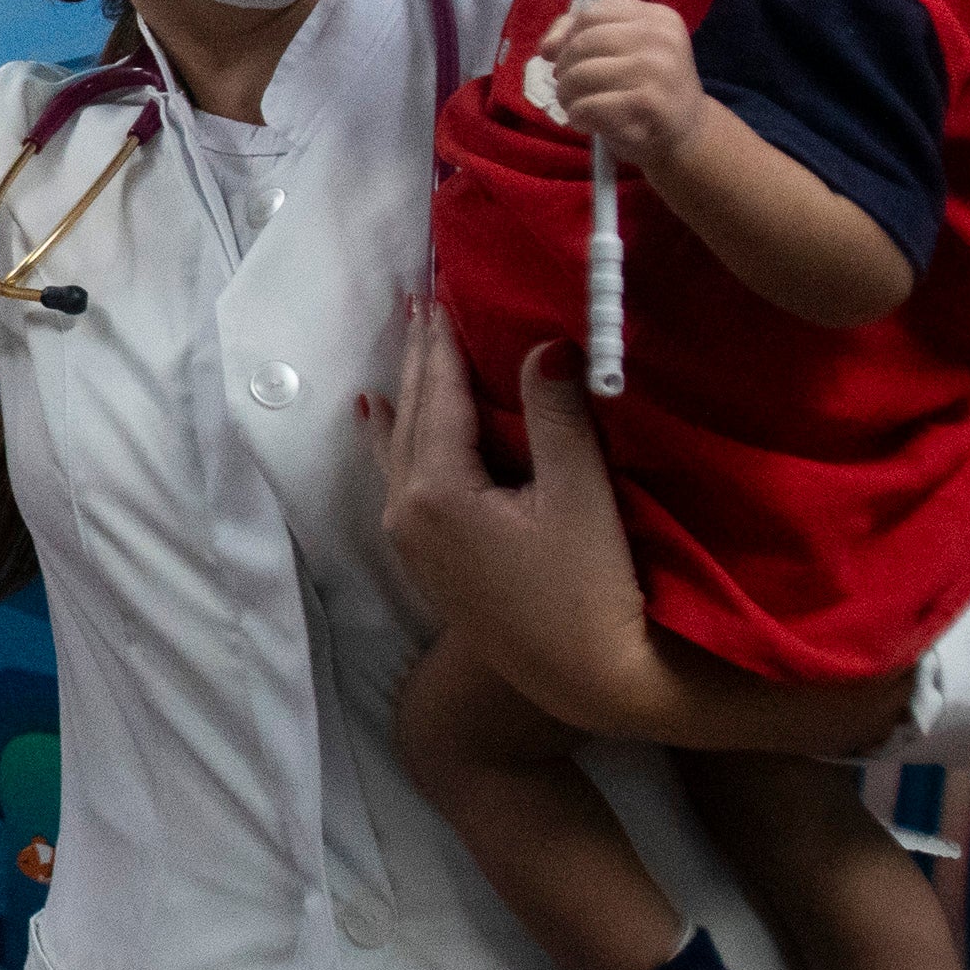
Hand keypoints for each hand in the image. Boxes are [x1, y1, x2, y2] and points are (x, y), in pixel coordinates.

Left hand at [372, 312, 657, 729]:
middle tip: (419, 300)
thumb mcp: (580, 495)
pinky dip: (393, 438)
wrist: (586, 680)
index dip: (443, 341)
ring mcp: (411, 541)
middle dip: (419, 358)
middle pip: (412, 416)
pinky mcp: (427, 561)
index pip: (440, 396)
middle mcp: (407, 512)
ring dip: (408, 393)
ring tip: (404, 345)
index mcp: (436, 491)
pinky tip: (378, 420)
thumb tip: (544, 343)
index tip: (440, 289)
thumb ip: (556, 415)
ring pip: (400, 445)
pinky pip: (398, 478)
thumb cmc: (591, 589)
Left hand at [539, 0, 702, 167]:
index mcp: (657, 16)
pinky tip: (587, 122)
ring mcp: (657, 69)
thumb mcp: (624, 52)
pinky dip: (578, 116)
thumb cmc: (646, 89)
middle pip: (583, 42)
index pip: (593, 12)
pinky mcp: (648, 103)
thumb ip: (583, 36)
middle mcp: (661, 37)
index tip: (566, 59)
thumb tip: (547, 47)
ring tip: (576, 106)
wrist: (686, 133)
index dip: (568, 37)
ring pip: (581, 73)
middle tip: (568, 88)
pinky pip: (589, 105)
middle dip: (564, 69)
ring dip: (567, 95)